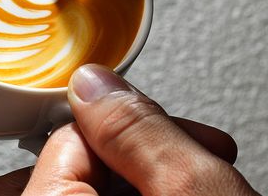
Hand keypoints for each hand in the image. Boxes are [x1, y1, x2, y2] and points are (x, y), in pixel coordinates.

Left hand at [0, 65, 258, 194]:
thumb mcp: (190, 188)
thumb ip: (138, 128)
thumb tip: (97, 83)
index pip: (68, 139)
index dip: (128, 128)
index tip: (173, 133)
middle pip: (70, 166)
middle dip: (135, 151)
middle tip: (186, 155)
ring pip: (85, 190)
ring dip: (145, 176)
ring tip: (199, 176)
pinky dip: (142, 195)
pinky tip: (182, 193)